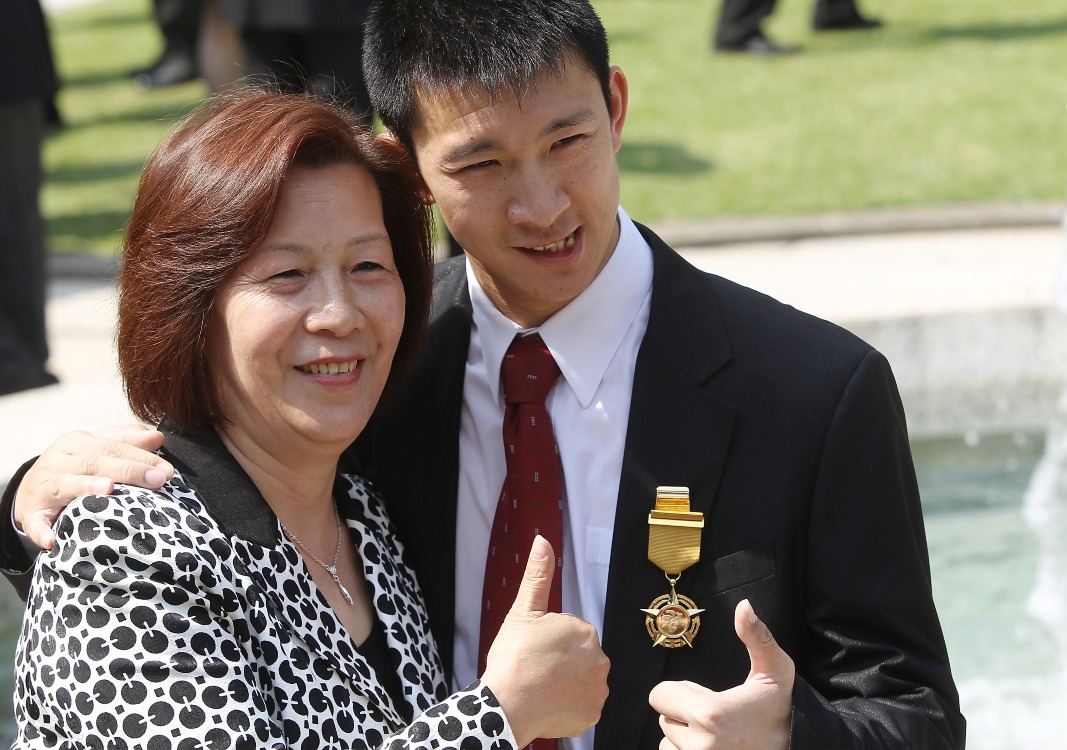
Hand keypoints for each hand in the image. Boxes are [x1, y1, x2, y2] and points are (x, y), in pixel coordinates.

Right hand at [13, 424, 173, 548]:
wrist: (32, 491)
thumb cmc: (76, 467)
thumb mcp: (98, 449)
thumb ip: (126, 440)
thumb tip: (156, 436)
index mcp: (76, 442)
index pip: (113, 446)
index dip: (141, 457)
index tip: (166, 470)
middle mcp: (58, 460)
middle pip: (95, 462)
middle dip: (129, 470)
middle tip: (157, 480)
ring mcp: (42, 486)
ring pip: (66, 484)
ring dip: (86, 486)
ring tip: (109, 489)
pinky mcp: (31, 513)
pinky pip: (35, 523)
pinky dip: (42, 531)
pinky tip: (52, 540)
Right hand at [481, 536, 609, 745]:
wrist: (507, 705)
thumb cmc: (514, 660)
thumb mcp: (523, 611)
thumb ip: (538, 575)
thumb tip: (543, 542)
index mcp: (585, 632)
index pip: (570, 632)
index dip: (550, 639)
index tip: (535, 648)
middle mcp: (599, 659)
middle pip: (579, 656)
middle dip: (561, 660)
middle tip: (537, 666)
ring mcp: (597, 689)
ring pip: (582, 680)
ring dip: (567, 683)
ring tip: (541, 685)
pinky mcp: (592, 714)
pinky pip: (583, 705)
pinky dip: (569, 705)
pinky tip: (549, 702)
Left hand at [649, 600, 793, 749]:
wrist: (797, 747)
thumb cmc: (782, 708)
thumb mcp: (775, 669)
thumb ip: (756, 636)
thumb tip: (744, 606)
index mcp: (710, 714)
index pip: (659, 694)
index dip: (681, 691)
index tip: (708, 696)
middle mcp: (699, 745)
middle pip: (662, 717)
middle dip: (683, 712)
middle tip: (715, 715)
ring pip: (668, 741)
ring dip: (684, 735)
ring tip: (716, 733)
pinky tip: (713, 746)